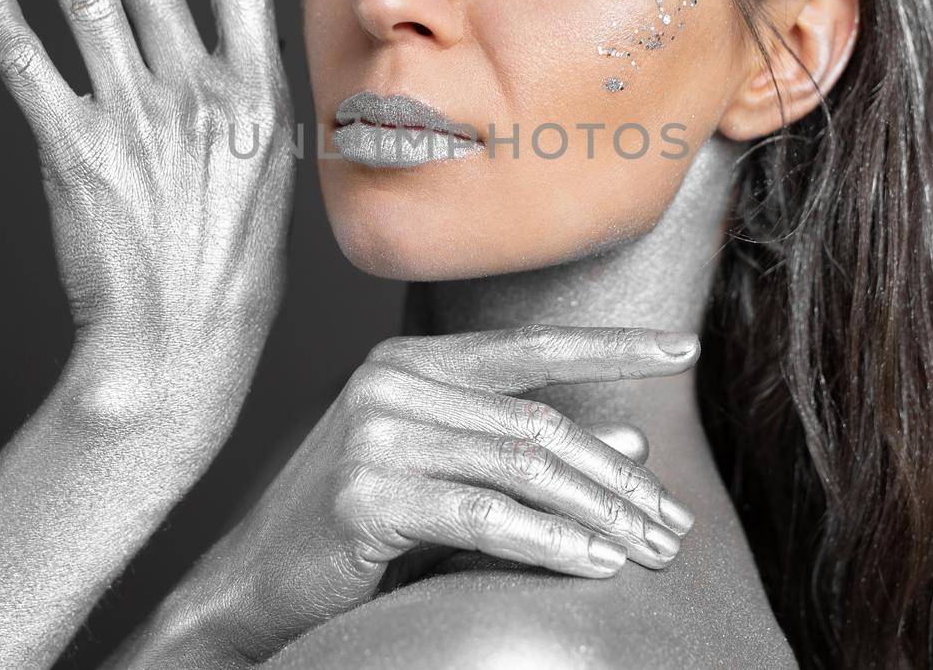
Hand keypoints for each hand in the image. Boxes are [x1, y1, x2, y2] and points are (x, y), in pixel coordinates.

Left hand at [0, 0, 293, 437]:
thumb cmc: (231, 277)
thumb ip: (256, 118)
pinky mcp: (70, 146)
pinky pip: (27, 60)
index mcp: (255, 99)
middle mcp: (193, 94)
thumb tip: (242, 72)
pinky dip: (2, 14)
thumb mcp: (273, 185)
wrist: (178, 340)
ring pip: (87, 1)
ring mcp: (130, 117)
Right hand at [116, 325, 700, 665]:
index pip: (531, 347)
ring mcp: (375, 434)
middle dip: (616, 477)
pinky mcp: (367, 493)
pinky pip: (486, 516)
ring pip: (522, 465)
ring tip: (646, 548)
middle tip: (671, 523)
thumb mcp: (451, 480)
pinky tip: (593, 561)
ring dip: (597, 512)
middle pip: (539, 421)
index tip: (682, 349)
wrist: (251, 585)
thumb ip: (531, 456)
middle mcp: (391, 382)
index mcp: (408, 364)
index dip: (612, 346)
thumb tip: (629, 445)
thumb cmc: (352, 530)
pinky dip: (550, 542)